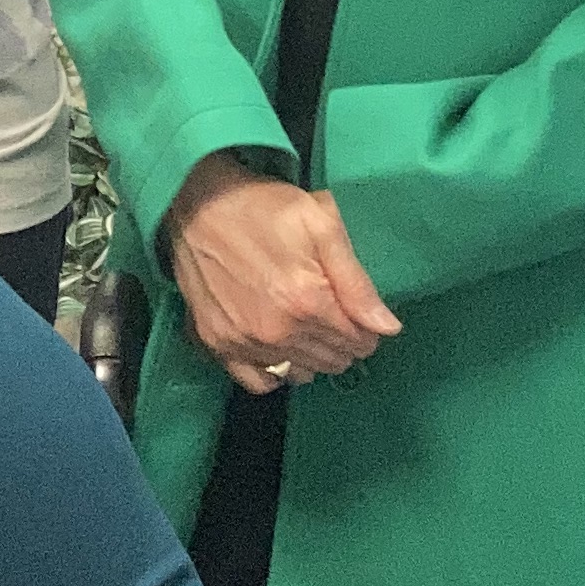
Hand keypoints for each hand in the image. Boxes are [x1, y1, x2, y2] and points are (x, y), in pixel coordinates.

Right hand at [162, 162, 400, 394]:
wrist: (197, 203)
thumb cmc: (263, 206)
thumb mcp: (321, 224)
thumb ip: (356, 281)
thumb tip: (387, 328)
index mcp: (307, 301)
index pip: (359, 341)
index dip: (366, 326)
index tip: (355, 308)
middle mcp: (277, 332)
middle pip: (333, 361)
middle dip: (342, 340)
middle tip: (331, 310)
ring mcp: (243, 342)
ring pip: (301, 373)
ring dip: (312, 356)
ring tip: (305, 324)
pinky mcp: (216, 343)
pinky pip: (259, 382)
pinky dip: (275, 370)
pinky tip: (279, 347)